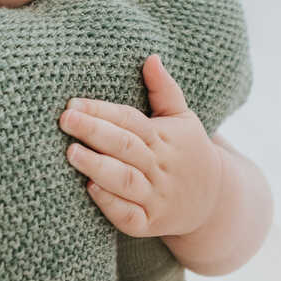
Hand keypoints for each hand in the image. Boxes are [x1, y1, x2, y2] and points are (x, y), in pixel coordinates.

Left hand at [58, 55, 222, 238]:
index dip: (102, 111)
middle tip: (65, 120)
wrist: (216, 201)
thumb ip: (164, 89)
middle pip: (125, 146)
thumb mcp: (183, 118)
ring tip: (71, 152)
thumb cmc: (187, 152)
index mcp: (165, 137)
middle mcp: (161, 166)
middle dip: (94, 132)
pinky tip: (90, 188)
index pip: (131, 120)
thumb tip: (151, 57)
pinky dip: (110, 204)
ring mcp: (156, 196)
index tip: (73, 103)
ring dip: (98, 166)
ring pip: (125, 180)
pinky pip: (129, 216)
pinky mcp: (150, 223)